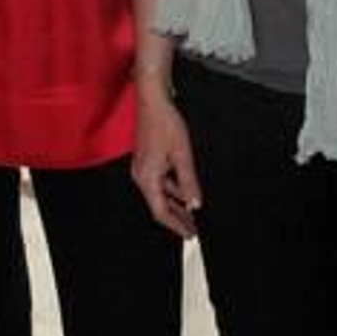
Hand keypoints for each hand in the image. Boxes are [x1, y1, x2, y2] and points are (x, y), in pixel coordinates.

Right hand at [131, 85, 200, 238]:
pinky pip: (159, 182)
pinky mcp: (146, 161)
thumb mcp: (182, 156)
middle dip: (177, 217)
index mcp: (147, 179)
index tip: (190, 234)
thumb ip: (189, 183)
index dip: (176, 225)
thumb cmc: (165, 124)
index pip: (161, 212)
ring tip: (191, 212)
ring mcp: (142, 168)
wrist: (153, 101)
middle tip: (193, 228)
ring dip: (175, 203)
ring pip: (160, 194)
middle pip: (159, 205)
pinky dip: (171, 189)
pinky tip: (184, 191)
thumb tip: (195, 204)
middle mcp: (141, 177)